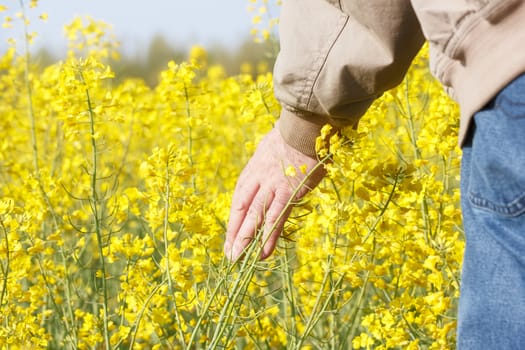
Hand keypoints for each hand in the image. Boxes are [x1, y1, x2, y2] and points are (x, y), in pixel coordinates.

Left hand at [224, 126, 325, 260]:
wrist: (304, 128)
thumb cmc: (292, 137)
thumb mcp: (271, 149)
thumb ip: (268, 163)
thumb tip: (268, 166)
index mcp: (253, 171)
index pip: (239, 201)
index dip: (234, 221)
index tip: (230, 238)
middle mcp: (257, 180)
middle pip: (242, 210)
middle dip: (235, 234)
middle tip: (230, 255)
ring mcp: (271, 187)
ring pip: (255, 217)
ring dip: (246, 239)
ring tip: (239, 259)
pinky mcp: (288, 193)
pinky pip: (276, 218)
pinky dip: (269, 237)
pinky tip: (264, 253)